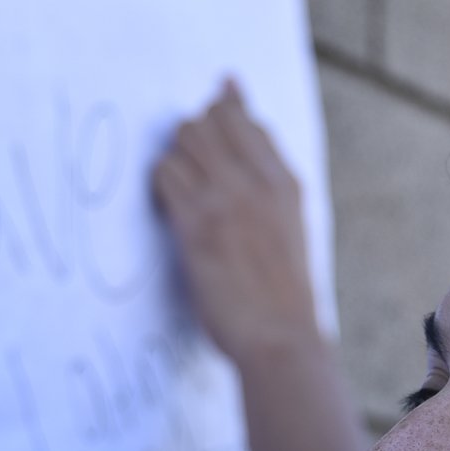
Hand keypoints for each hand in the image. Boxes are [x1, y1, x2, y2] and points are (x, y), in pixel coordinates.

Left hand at [151, 81, 320, 365]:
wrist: (280, 337)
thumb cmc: (281, 294)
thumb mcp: (290, 228)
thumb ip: (267, 188)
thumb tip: (249, 149)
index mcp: (286, 181)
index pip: (245, 118)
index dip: (218, 113)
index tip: (205, 124)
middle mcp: (258, 180)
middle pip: (208, 120)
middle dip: (189, 138)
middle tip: (185, 176)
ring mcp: (228, 198)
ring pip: (184, 139)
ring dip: (173, 160)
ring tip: (177, 196)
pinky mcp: (198, 223)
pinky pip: (165, 173)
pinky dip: (159, 185)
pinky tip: (167, 211)